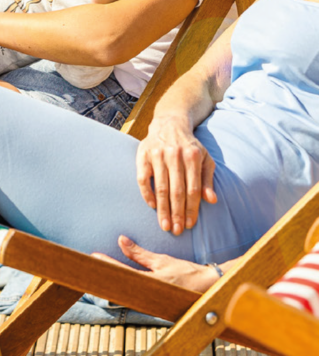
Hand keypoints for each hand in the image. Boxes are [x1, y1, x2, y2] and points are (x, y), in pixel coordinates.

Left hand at [91, 236, 221, 291]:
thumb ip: (139, 254)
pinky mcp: (152, 306)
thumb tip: (121, 241)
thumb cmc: (186, 273)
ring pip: (126, 294)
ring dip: (112, 284)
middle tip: (87, 268)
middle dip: (105, 277)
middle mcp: (150, 296)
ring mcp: (150, 303)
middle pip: (121, 287)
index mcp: (153, 283)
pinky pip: (133, 297)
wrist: (207, 288)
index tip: (94, 256)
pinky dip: (122, 289)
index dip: (108, 264)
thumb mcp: (161, 261)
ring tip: (96, 274)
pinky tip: (113, 283)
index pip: (124, 272)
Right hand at [135, 116, 216, 235]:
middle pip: (176, 191)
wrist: (169, 124)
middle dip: (177, 213)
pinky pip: (143, 178)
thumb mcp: (204, 159)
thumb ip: (207, 180)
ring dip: (162, 209)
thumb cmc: (190, 146)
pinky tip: (152, 205)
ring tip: (165, 225)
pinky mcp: (143, 153)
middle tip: (176, 231)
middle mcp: (174, 154)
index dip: (192, 209)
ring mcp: (157, 153)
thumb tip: (211, 200)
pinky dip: (147, 193)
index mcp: (192, 156)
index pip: (193, 189)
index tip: (190, 225)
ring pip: (160, 187)